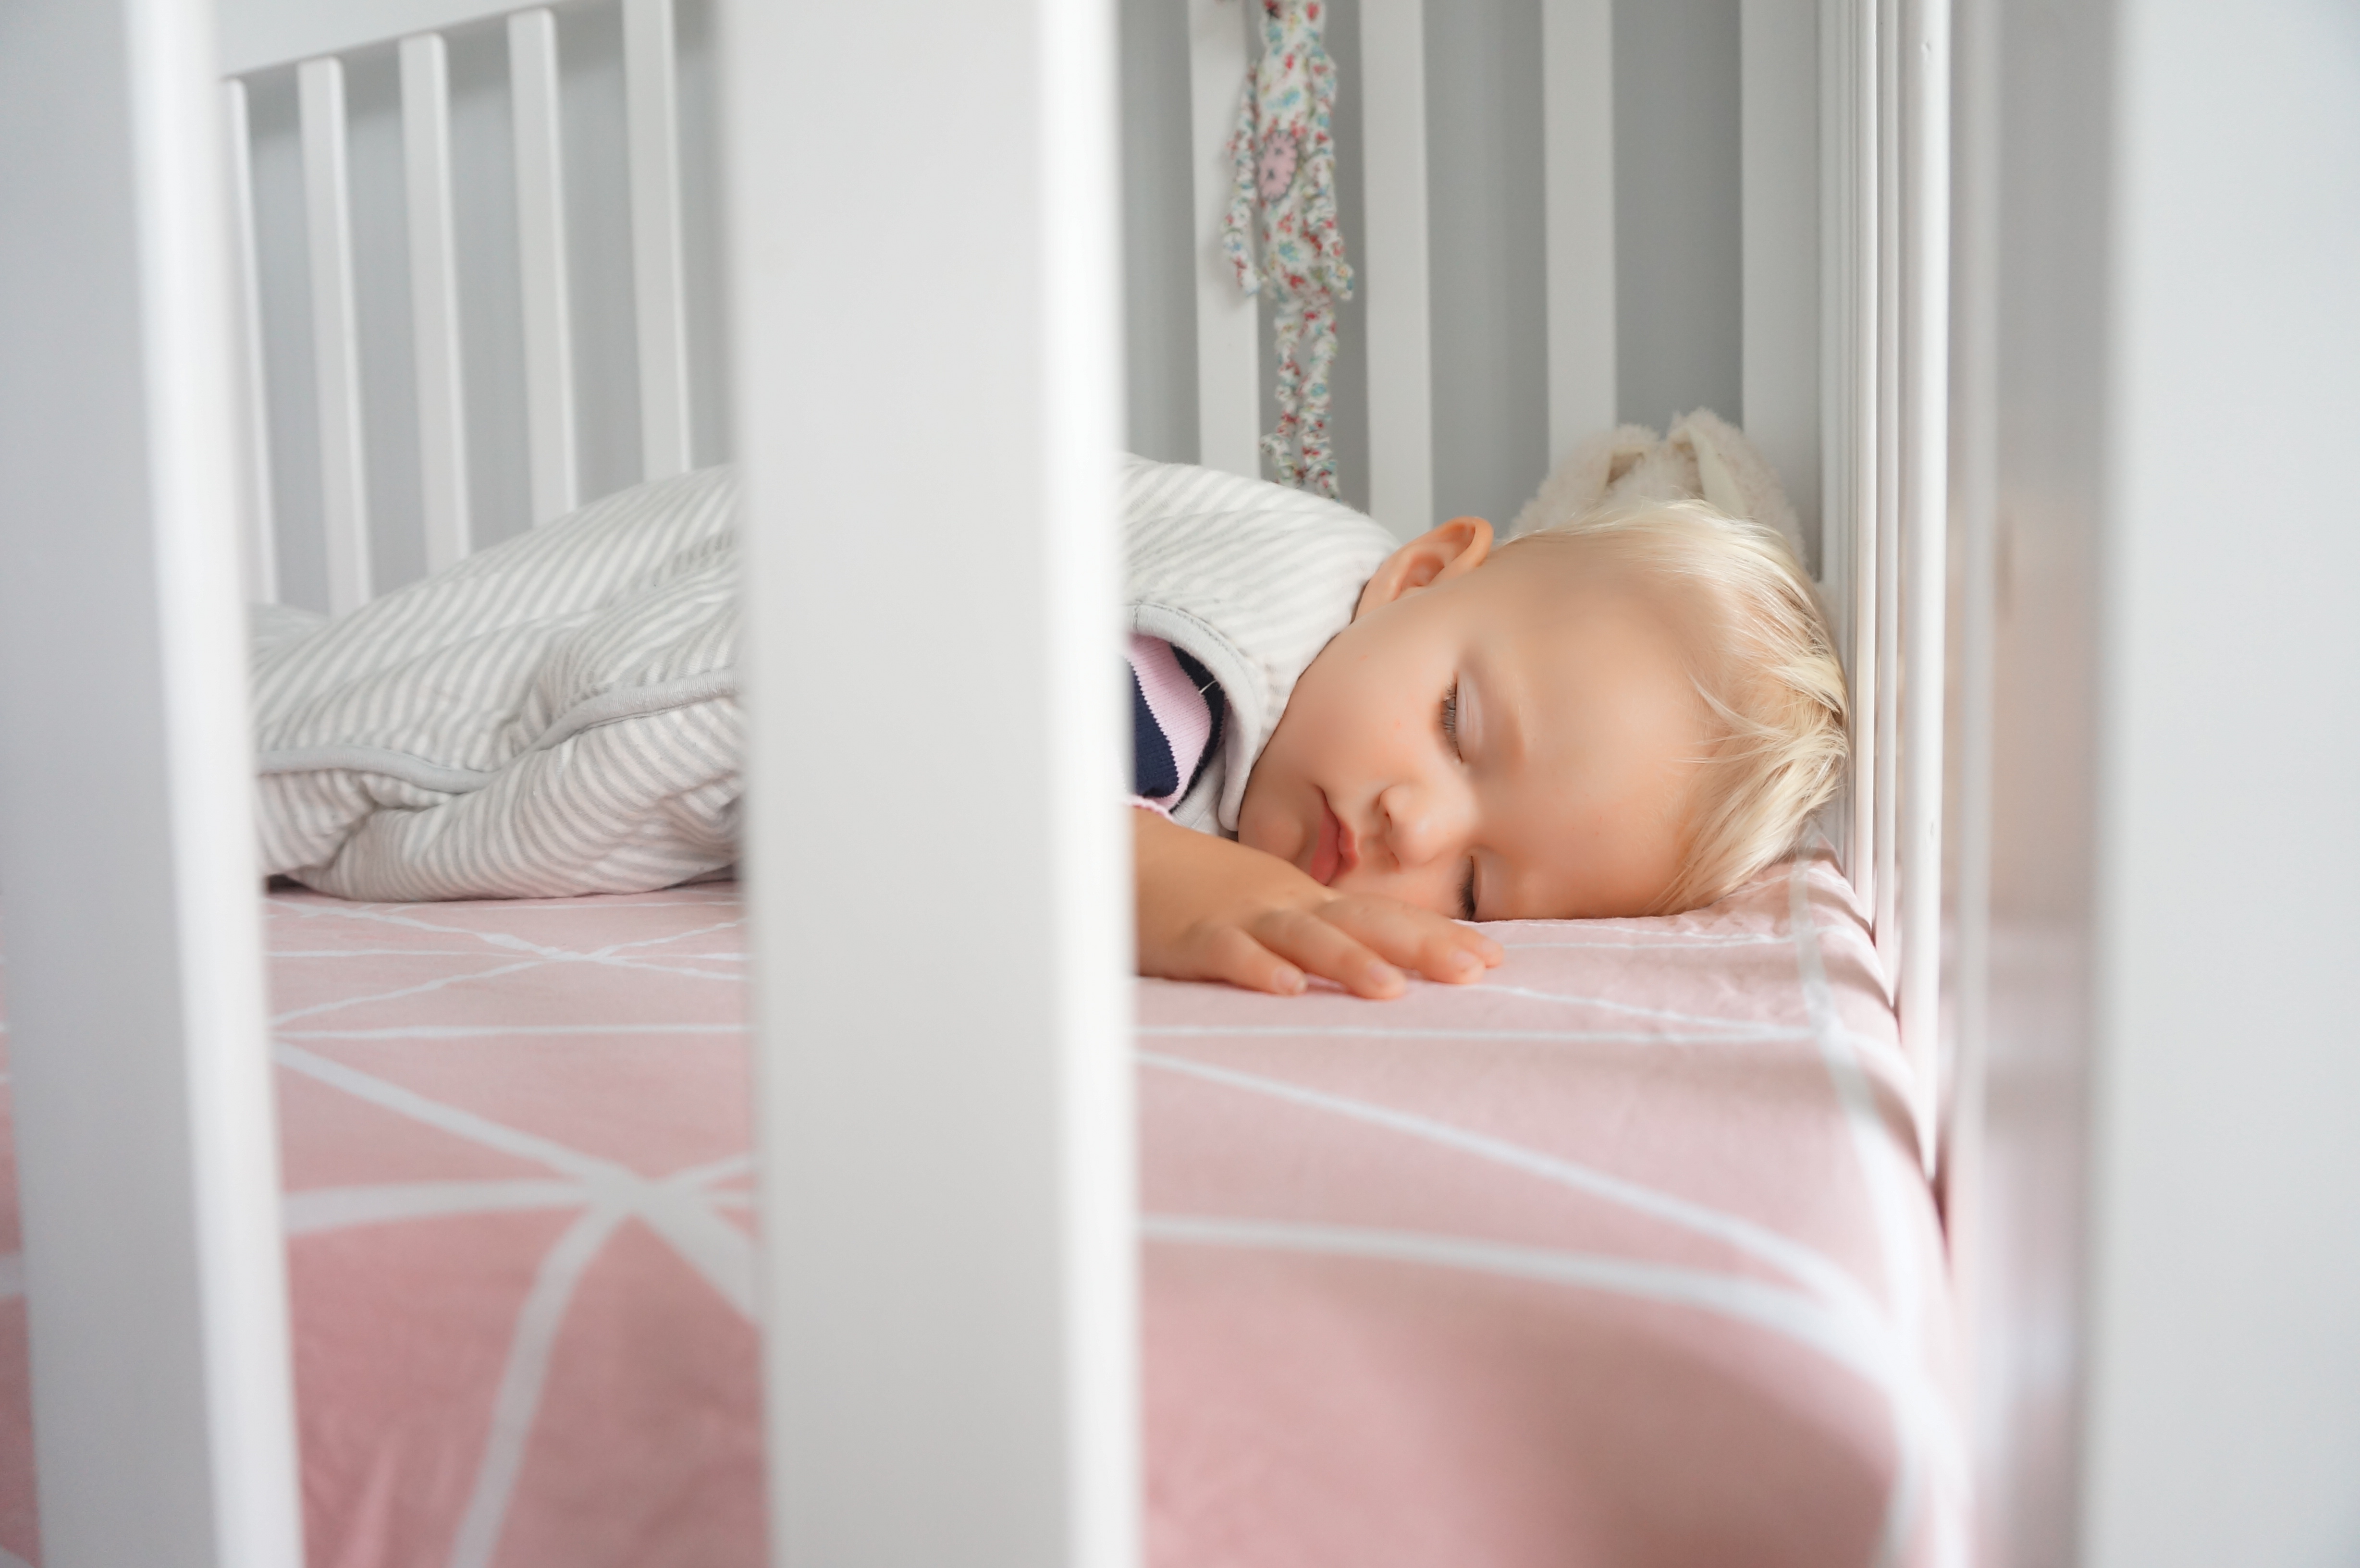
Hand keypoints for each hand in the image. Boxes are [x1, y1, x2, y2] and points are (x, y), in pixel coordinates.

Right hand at [1134, 808, 1503, 998]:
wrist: (1121, 859)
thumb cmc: (1201, 898)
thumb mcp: (1269, 912)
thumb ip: (1318, 936)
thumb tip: (1383, 968)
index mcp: (1308, 901)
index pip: (1383, 916)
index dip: (1438, 936)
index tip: (1495, 960)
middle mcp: (1285, 904)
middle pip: (1362, 922)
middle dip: (1421, 946)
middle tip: (1475, 973)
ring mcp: (1239, 916)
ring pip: (1303, 936)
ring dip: (1348, 961)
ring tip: (1392, 990)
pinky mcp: (1192, 937)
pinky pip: (1228, 953)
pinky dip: (1258, 968)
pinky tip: (1287, 989)